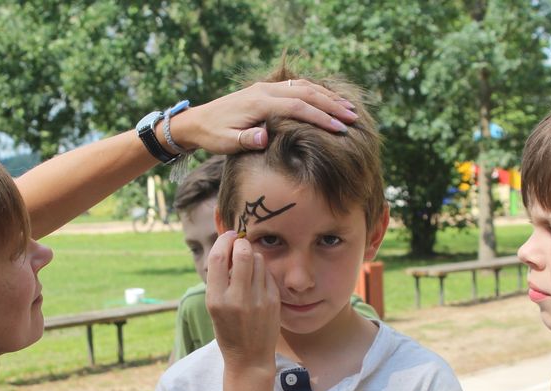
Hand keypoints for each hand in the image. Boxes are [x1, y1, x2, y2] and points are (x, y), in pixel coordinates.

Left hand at [169, 80, 358, 152]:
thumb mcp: (226, 143)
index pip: (298, 107)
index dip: (320, 117)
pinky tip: (329, 100)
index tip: (339, 128)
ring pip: (303, 87)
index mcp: (259, 103)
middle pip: (306, 93)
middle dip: (332, 105)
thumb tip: (265, 136)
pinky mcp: (266, 90)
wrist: (197, 121)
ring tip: (348, 109)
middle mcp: (265, 90)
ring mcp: (266, 88)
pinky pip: (296, 87)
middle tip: (353, 118)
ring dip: (327, 97)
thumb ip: (246, 140)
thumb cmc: (213, 136)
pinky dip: (315, 92)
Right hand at [205, 231, 279, 369]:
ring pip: (258, 260)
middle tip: (240, 242)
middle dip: (241, 242)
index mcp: (216, 299)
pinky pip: (268, 273)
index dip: (223, 240)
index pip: (217, 258)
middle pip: (242, 253)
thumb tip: (227, 245)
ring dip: (252, 256)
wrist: (249, 358)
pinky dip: (262, 270)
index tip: (228, 236)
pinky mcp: (273, 301)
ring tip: (248, 266)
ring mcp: (257, 300)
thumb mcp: (214, 306)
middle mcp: (236, 298)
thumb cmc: (228, 330)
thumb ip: (219, 279)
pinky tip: (258, 280)